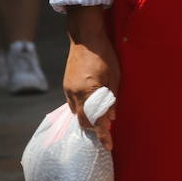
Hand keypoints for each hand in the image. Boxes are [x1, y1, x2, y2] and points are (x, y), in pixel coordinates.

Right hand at [63, 23, 119, 151]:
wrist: (85, 36)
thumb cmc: (104, 53)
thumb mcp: (115, 75)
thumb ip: (112, 98)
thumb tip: (112, 117)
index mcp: (88, 91)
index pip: (95, 120)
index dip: (102, 135)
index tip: (109, 146)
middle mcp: (74, 93)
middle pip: (83, 121)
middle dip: (95, 127)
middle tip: (107, 130)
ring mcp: (68, 89)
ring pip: (77, 113)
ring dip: (88, 118)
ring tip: (101, 117)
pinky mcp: (66, 85)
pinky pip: (73, 104)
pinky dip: (82, 108)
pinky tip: (91, 105)